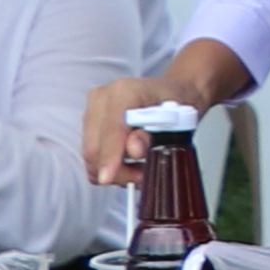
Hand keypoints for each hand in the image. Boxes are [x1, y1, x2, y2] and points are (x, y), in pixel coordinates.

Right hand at [81, 45, 251, 181]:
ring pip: (92, 155)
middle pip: (95, 148)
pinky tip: (129, 165)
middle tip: (144, 176)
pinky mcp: (90, 122)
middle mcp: (103, 98)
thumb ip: (155, 135)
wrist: (174, 94)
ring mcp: (93, 110)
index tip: (107, 178)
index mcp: (125, 91)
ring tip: (140, 170)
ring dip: (115, 170)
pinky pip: (93, 154)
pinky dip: (109, 165)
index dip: (109, 156)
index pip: (112, 130)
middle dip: (118, 170)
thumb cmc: (179, 104)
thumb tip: (133, 150)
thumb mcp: (179, 120)